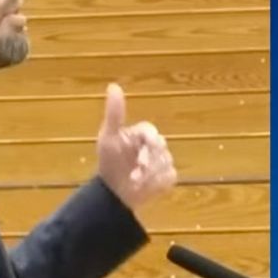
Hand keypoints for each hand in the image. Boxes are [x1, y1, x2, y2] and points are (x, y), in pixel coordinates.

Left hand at [96, 83, 176, 208]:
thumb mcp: (108, 137)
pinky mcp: (168, 175)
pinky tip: (147, 188)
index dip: (148, 143)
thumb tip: (113, 86)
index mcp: (142, 133)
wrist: (114, 192)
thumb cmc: (109, 162)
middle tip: (135, 175)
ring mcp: (163, 160)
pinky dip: (157, 182)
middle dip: (148, 162)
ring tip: (135, 182)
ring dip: (150, 175)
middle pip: (161, 148)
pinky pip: (170, 175)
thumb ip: (114, 113)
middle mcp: (155, 144)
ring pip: (166, 163)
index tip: (141, 156)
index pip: (151, 133)